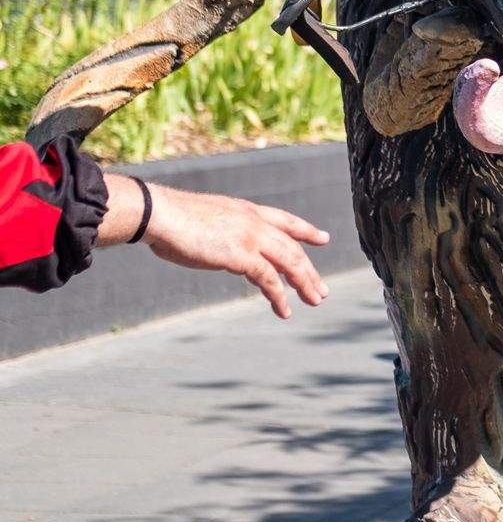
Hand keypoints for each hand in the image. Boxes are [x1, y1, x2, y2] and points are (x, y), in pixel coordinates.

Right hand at [122, 178, 330, 318]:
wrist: (161, 213)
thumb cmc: (172, 218)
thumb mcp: (208, 221)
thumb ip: (224, 234)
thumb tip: (225, 249)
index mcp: (247, 211)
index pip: (285, 220)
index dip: (305, 230)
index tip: (322, 238)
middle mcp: (255, 222)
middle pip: (292, 248)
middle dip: (309, 270)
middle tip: (321, 288)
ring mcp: (251, 237)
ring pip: (290, 263)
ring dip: (304, 284)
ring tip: (315, 300)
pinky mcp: (243, 255)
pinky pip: (269, 279)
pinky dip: (279, 296)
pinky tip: (285, 310)